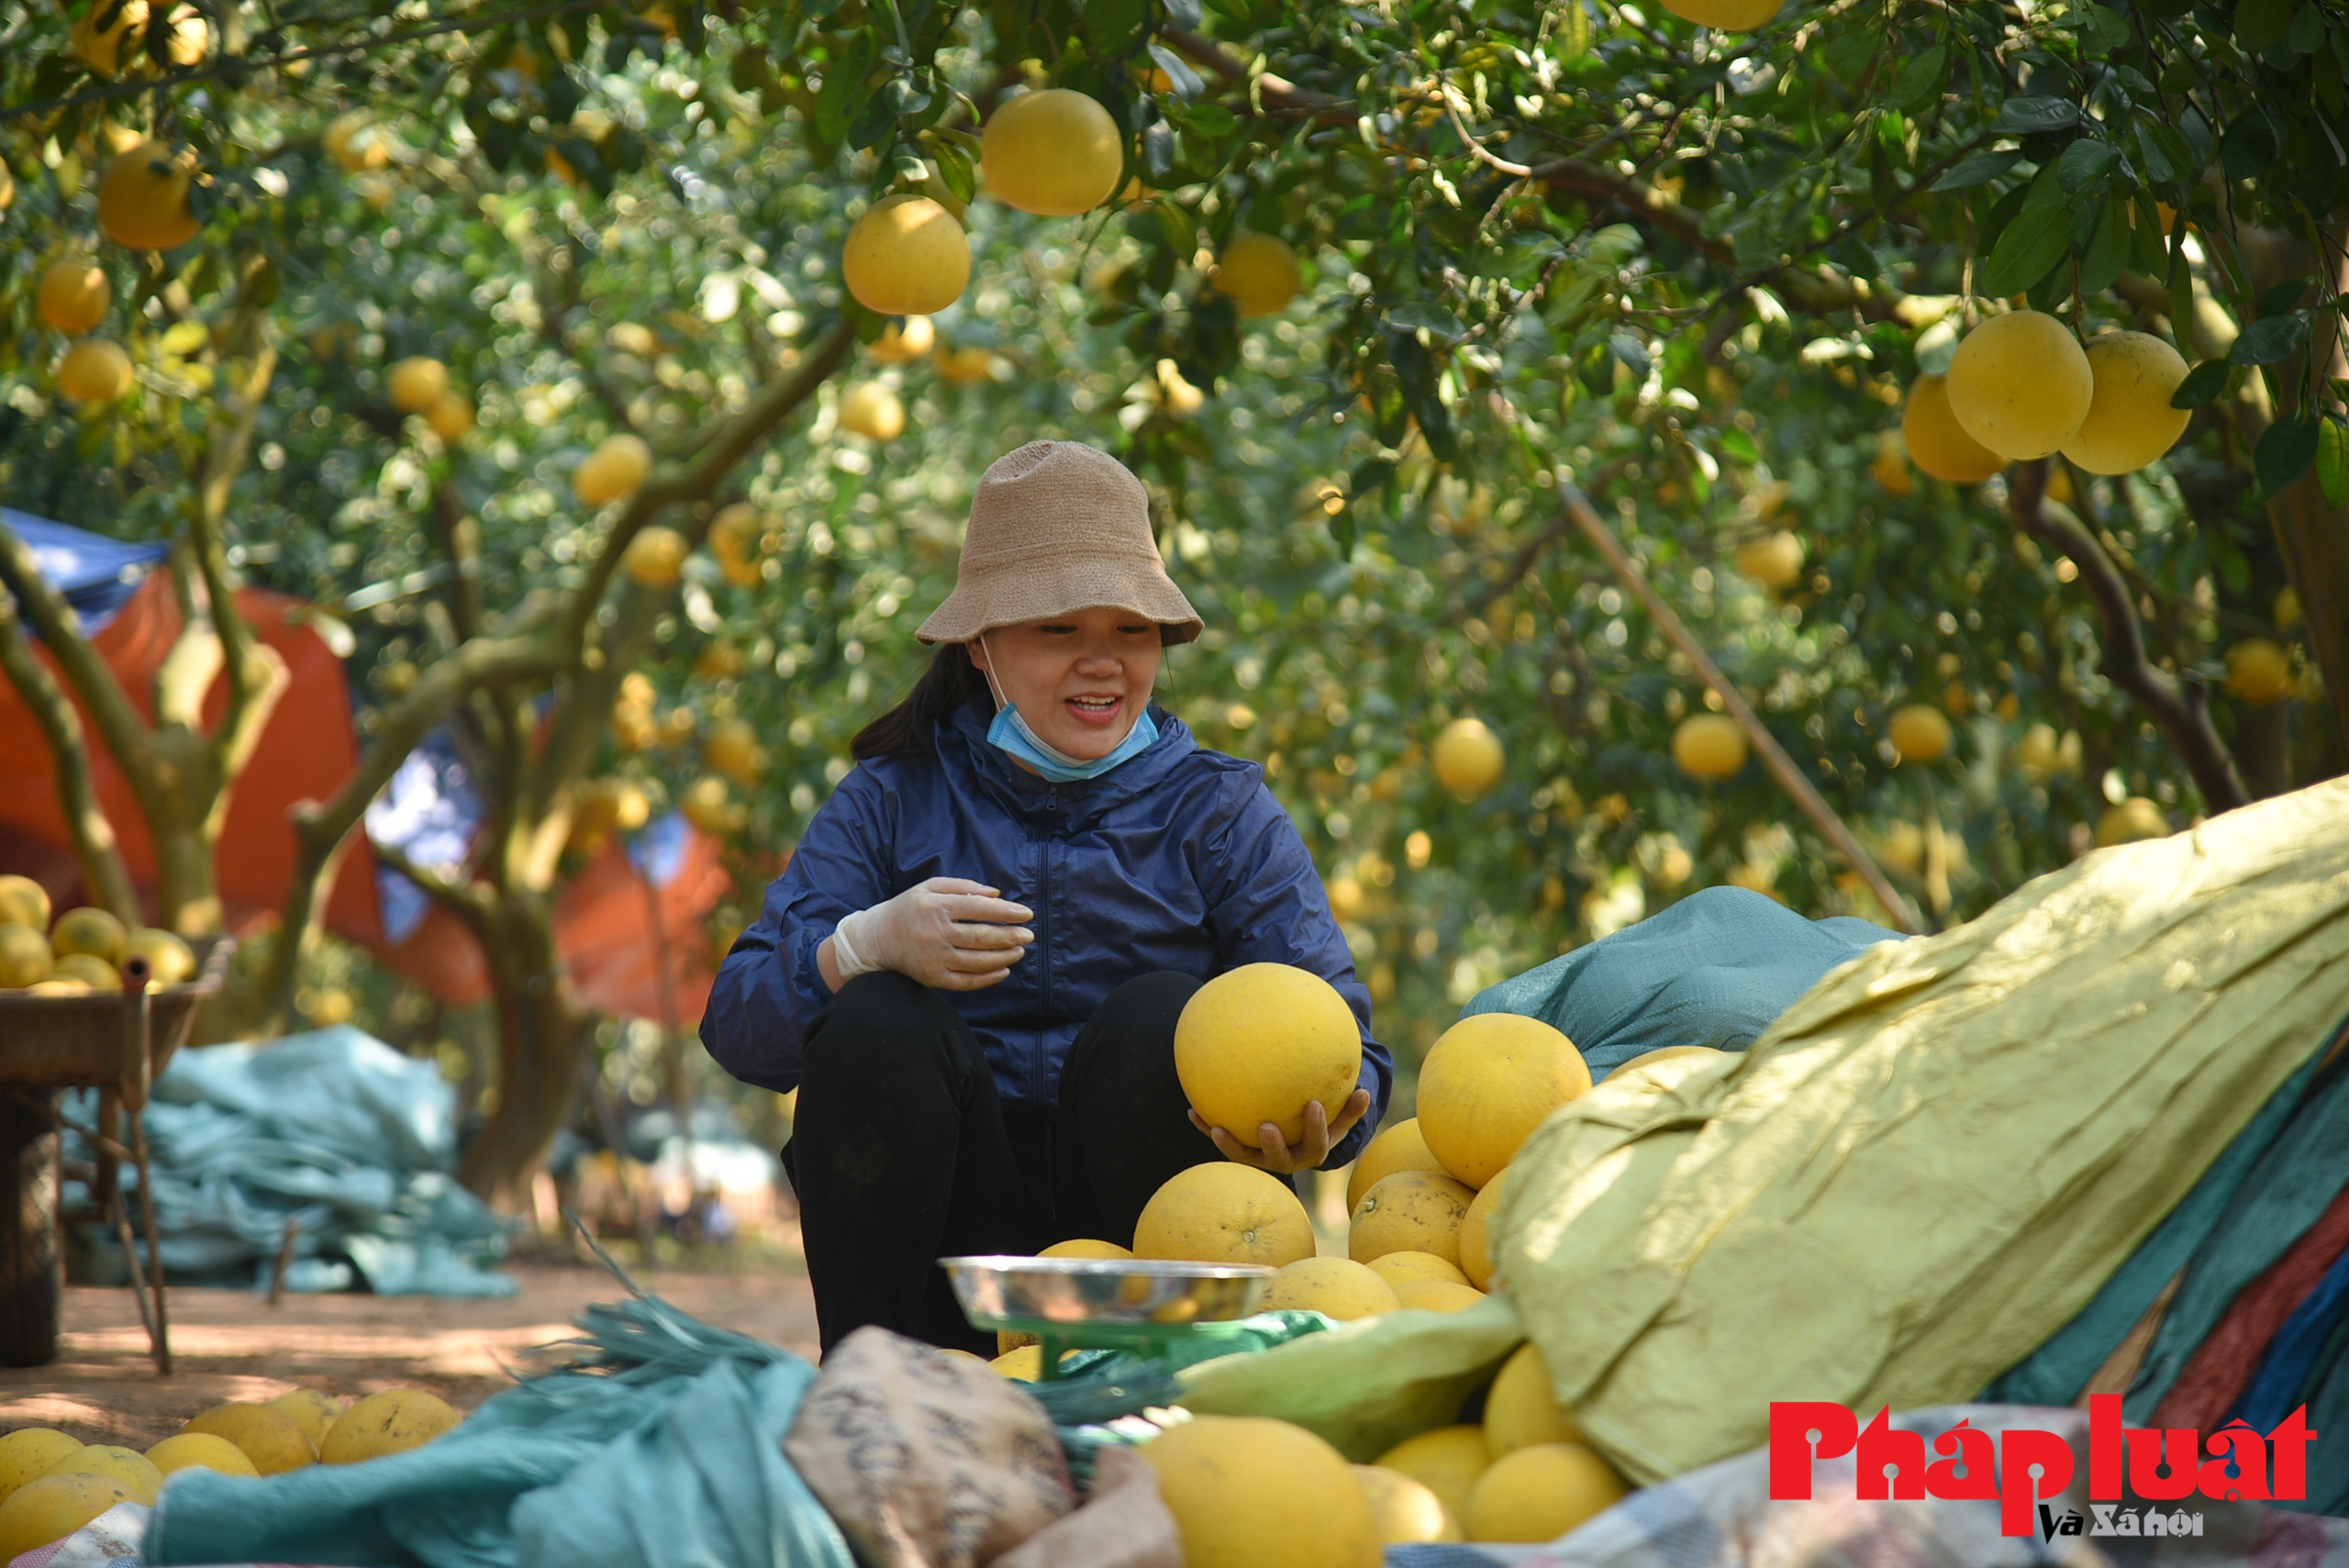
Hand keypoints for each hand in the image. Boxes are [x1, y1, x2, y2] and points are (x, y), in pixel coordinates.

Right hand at [825, 876, 1032, 991]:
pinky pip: (966, 982)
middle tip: (1029, 935)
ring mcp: (933, 958)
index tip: (1026, 914)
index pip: (978, 908)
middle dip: (1010, 936)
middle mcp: (934, 933)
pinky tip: (1003, 971)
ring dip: (1004, 957)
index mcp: (934, 906)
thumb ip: (963, 887)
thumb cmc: (909, 909)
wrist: (876, 939)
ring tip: (1019, 951)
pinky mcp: (932, 978)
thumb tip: (997, 894)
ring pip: (976, 961)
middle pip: (980, 937)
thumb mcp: (930, 887)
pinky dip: (988, 978)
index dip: (1006, 912)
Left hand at [1190, 1088, 1373, 1175]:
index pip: (1316, 1145)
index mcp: (1309, 1151)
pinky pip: (1224, 1139)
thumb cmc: (1321, 1123)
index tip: (1314, 1105)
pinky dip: (1207, 1127)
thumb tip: (1365, 1092)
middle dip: (1272, 1145)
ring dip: (1230, 1144)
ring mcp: (1260, 1157)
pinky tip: (1192, 1110)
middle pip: (1278, 1159)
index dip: (1316, 1128)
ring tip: (1217, 1127)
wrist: (1297, 1140)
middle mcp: (1284, 1160)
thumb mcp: (1339, 1116)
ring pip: (1244, 1155)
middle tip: (1266, 1127)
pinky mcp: (1241, 1149)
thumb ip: (1351, 1108)